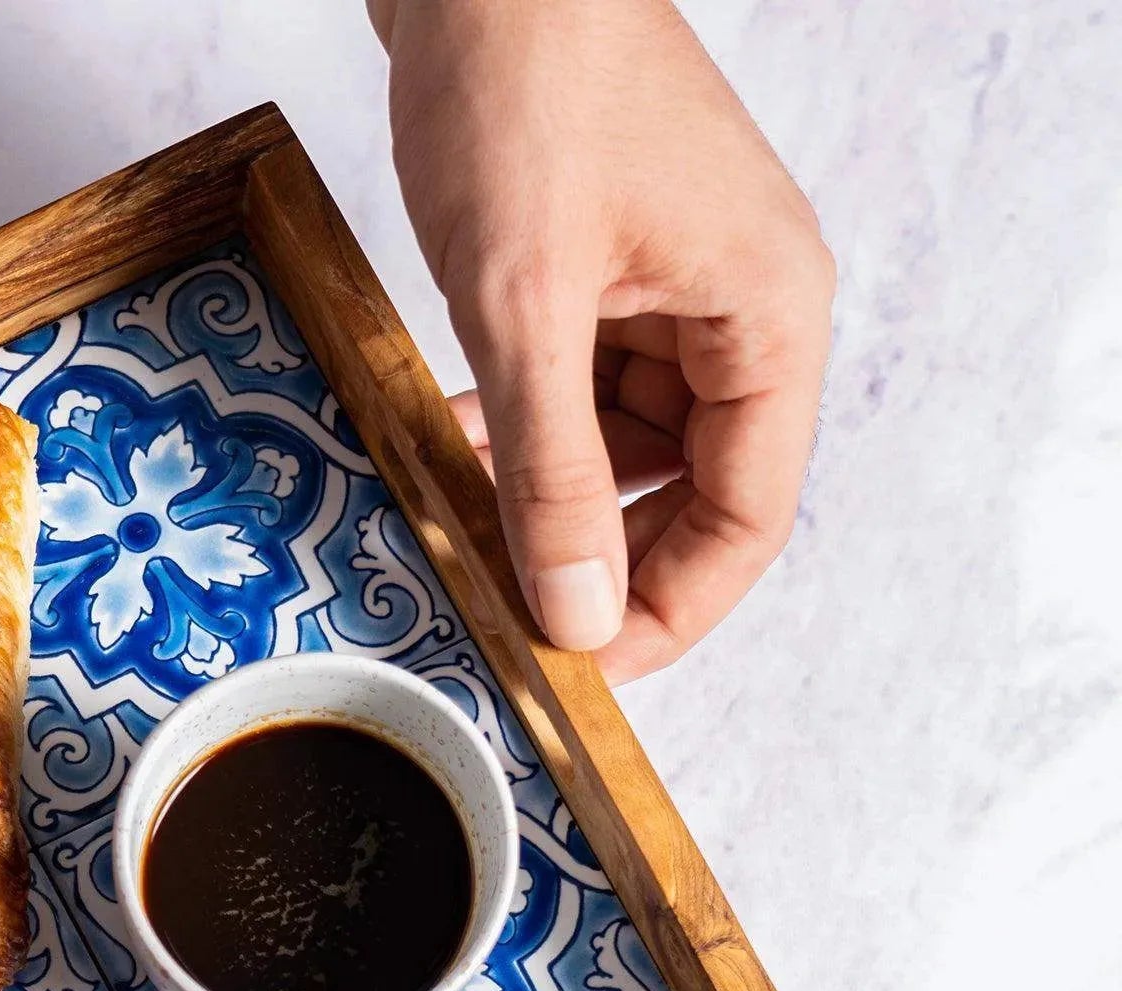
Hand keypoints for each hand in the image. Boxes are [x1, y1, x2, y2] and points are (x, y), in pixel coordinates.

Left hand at [370, 0, 834, 681]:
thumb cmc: (523, 89)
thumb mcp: (524, 306)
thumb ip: (550, 470)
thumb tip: (572, 611)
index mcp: (768, 318)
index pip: (748, 521)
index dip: (666, 612)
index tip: (577, 668)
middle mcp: (742, 312)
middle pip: (693, 496)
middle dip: (598, 561)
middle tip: (506, 613)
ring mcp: (678, 291)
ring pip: (629, 452)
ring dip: (549, 499)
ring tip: (463, 526)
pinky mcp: (613, 273)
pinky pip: (584, 393)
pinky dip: (525, 433)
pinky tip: (454, 445)